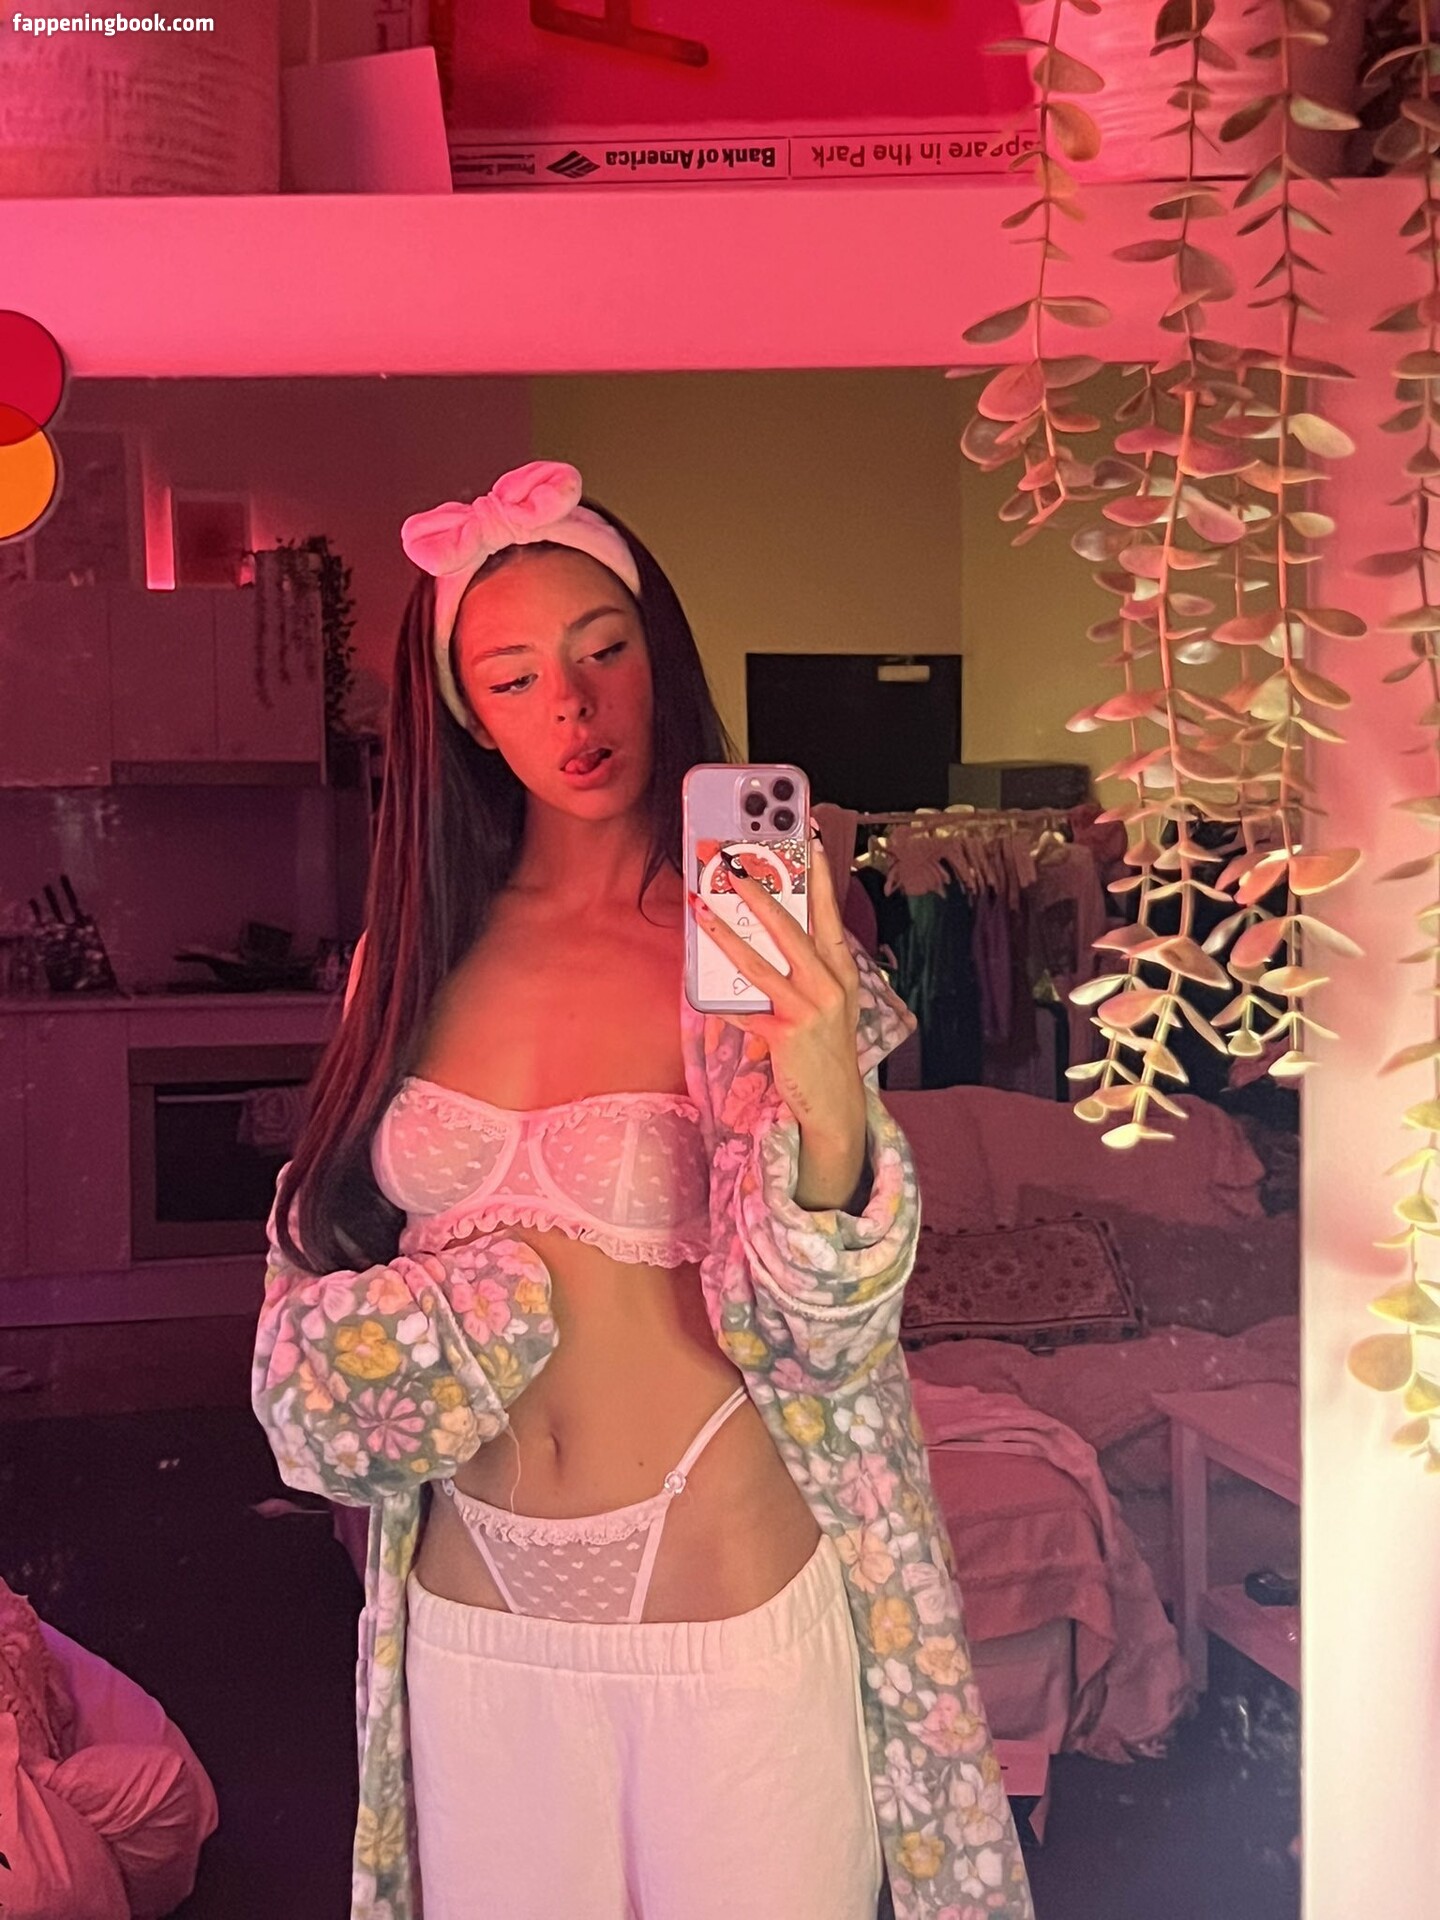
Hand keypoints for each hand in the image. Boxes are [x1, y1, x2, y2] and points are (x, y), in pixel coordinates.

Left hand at [689, 822, 865, 1152]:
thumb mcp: (826, 1000)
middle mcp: (830, 984)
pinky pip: (745, 1009)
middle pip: (790, 927)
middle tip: (733, 864)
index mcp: (840, 969)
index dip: (818, 875)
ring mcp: (809, 1009)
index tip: (806, 839)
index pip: (828, 912)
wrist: (835, 1103)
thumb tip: (761, 930)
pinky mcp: (786, 1034)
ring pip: (759, 962)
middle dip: (759, 891)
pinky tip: (699, 987)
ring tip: (702, 907)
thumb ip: (804, 966)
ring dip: (726, 932)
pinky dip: (721, 999)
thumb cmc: (825, 1045)